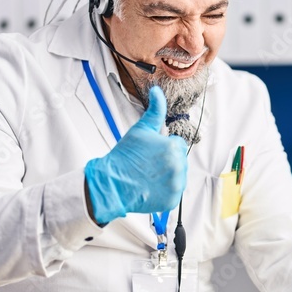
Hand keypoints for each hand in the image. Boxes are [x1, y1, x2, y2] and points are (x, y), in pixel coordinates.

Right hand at [84, 86, 187, 223]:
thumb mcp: (140, 130)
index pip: (178, 144)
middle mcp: (179, 167)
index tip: (150, 152)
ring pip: (178, 176)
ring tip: (148, 175)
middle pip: (179, 160)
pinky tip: (150, 186)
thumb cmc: (124, 156)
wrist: (112, 183)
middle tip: (147, 164)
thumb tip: (157, 91)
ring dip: (167, 175)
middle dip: (166, 161)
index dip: (163, 146)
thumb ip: (155, 110)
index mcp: (174, 149)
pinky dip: (164, 190)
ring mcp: (176, 186)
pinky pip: (174, 192)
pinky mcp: (172, 201)